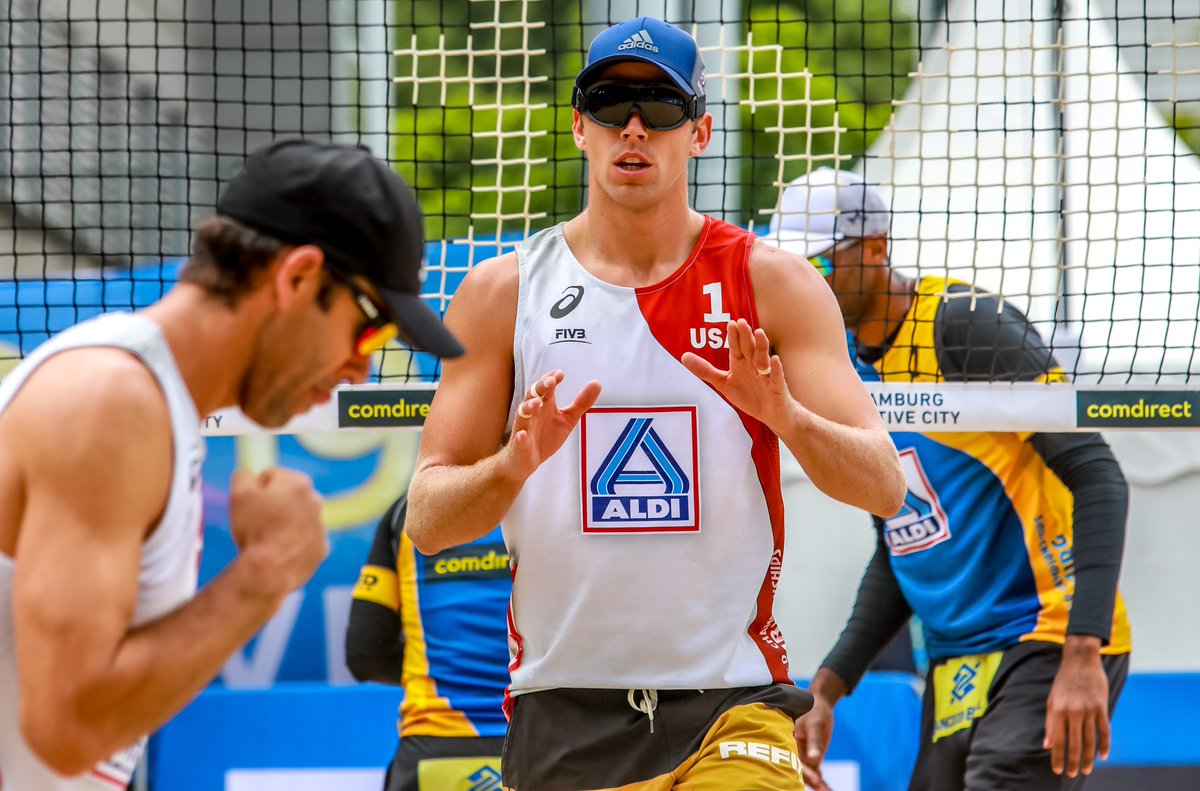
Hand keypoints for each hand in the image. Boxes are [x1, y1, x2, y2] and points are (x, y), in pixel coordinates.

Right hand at [229, 468, 328, 596]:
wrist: (269, 569)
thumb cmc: (255, 528)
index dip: (256, 490)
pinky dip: (293, 545)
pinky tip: (278, 552)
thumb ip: (243, 476)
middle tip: (257, 522)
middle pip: (288, 497)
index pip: (272, 477)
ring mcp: (320, 526)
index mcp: (298, 483)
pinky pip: (304, 542)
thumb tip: (248, 475)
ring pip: (297, 520)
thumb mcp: (239, 493)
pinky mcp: (321, 548)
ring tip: (266, 539)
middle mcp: (315, 501)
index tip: (250, 504)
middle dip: (274, 506)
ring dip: (285, 525)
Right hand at [507, 370, 601, 479]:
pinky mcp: (520, 445)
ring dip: (528, 407)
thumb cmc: (546, 436)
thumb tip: (597, 383)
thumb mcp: (568, 419)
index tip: (560, 374)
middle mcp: (532, 413)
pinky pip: (519, 439)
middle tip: (550, 382)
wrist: (527, 461)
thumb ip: (581, 403)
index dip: (551, 379)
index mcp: (544, 404)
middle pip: (532, 395)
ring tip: (536, 403)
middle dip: (540, 388)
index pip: (546, 387)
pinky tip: (522, 435)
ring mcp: (524, 428)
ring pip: (522, 414)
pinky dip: (520, 437)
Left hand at [680, 319, 795, 431]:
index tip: (730, 323)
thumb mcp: (724, 383)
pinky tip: (774, 359)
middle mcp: (754, 365)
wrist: (771, 415)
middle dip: (745, 336)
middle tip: (741, 322)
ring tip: (759, 333)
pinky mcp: (777, 388)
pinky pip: (777, 377)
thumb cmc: (749, 396)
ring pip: (763, 358)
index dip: (734, 337)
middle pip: (749, 348)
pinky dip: (776, 369)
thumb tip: (684, 356)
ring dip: (761, 346)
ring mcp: (767, 376)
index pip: (737, 347)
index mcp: (742, 363)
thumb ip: (705, 370)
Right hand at [795, 695, 835, 790]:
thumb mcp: (815, 725)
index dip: (805, 770)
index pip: (796, 759)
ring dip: (818, 784)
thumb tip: (815, 759)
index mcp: (789, 741)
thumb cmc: (815, 711)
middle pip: (802, 770)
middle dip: (812, 781)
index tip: (816, 779)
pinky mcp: (812, 758)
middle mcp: (794, 751)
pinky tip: (829, 789)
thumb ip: (814, 742)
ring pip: (809, 774)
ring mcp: (804, 756)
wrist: (820, 706)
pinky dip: (822, 782)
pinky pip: (816, 772)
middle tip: (824, 790)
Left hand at [1044, 636, 1110, 776]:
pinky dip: (1105, 745)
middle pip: (1074, 743)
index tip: (1057, 770)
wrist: (1080, 661)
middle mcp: (1073, 711)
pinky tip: (1103, 757)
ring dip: (1089, 758)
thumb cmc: (1063, 682)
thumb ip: (1050, 723)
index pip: (1057, 740)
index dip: (1057, 757)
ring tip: (1087, 770)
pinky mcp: (1102, 707)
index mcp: (1057, 710)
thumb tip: (1048, 745)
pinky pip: (1105, 731)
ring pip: (1090, 740)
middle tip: (1072, 774)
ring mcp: (1089, 710)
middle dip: (1073, 761)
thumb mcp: (1051, 700)